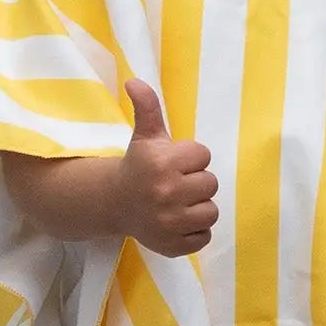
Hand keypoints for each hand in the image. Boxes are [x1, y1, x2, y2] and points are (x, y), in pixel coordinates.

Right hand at [118, 80, 217, 256]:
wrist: (115, 203)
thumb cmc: (138, 166)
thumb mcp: (144, 135)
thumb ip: (147, 107)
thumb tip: (134, 81)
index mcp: (163, 163)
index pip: (204, 156)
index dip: (190, 158)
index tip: (173, 163)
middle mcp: (166, 193)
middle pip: (211, 183)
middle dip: (195, 182)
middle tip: (174, 184)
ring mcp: (170, 222)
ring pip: (211, 211)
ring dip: (198, 207)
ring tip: (177, 203)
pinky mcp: (173, 245)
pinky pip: (204, 236)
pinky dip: (194, 231)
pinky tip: (176, 222)